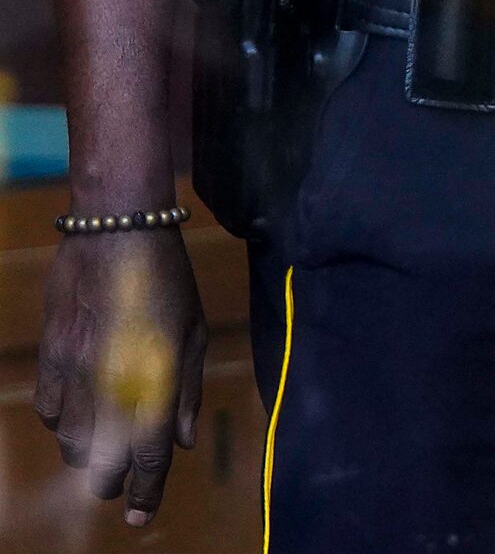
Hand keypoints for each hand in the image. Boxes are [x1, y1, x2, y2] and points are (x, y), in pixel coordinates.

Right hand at [33, 229, 207, 525]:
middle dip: (113, 477)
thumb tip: (182, 441)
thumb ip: (187, 389)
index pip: (148, 454)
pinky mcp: (50, 357)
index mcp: (157, 376)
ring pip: (72, 442)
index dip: (144, 492)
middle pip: (102, 461)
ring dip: (90, 450)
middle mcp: (114, 382)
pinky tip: (80, 405)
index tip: (139, 516)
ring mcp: (76, 371)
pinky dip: (64, 421)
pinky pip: (49, 412)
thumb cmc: (167, 278)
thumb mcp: (194, 330)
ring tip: (107, 436)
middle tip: (125, 474)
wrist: (117, 230)